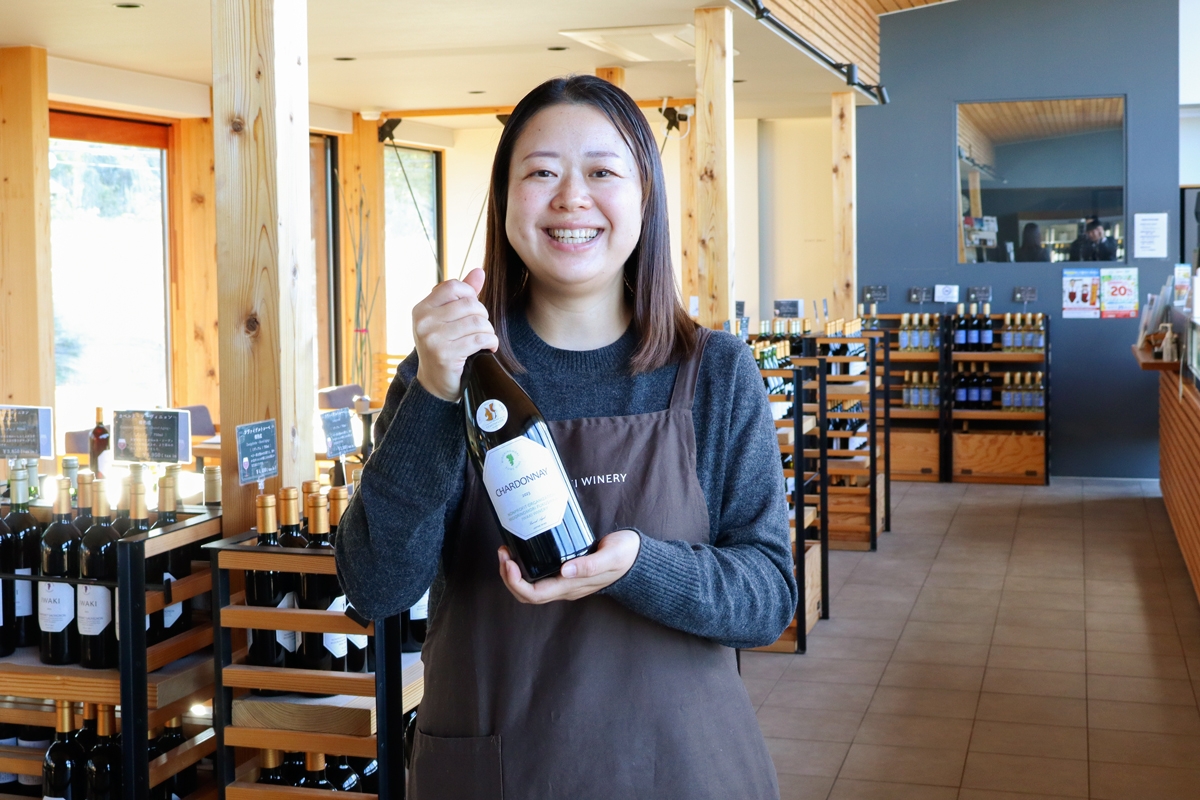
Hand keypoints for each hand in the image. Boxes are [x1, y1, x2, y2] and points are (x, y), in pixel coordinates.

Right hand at [413, 268, 497, 401]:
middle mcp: (423, 321)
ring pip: (476, 322)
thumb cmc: (445, 348)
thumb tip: (479, 271)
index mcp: (422, 309)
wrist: (435, 384)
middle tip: (483, 328)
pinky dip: (490, 342)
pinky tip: (488, 348)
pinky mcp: (444, 354)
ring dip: (488, 331)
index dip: (470, 295)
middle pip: (468, 304)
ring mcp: (432, 338)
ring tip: (486, 338)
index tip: (474, 310)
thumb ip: (463, 296)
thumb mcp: (449, 320)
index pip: (452, 287)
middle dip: (483, 315)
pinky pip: (479, 339)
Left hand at [497, 529, 640, 603]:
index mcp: (572, 586)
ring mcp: (565, 582)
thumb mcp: (611, 556)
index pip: (535, 594)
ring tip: (507, 551)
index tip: (509, 562)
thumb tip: (565, 570)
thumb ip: (590, 564)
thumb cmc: (625, 555)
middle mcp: (565, 588)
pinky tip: (522, 551)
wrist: (638, 560)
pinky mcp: (566, 572)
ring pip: (530, 588)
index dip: (516, 582)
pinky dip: (524, 568)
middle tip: (503, 553)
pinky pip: (538, 577)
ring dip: (513, 574)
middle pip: (527, 594)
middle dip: (508, 577)